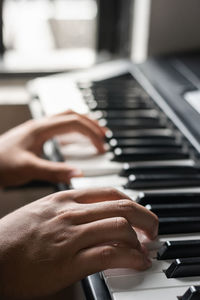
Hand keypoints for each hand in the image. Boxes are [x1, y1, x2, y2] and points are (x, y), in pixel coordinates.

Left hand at [0, 110, 105, 186]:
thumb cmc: (0, 164)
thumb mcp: (29, 169)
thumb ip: (54, 171)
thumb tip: (79, 173)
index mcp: (40, 129)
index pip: (74, 122)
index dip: (91, 133)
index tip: (101, 146)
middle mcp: (40, 125)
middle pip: (72, 115)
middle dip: (91, 124)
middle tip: (104, 135)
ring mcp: (37, 129)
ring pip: (66, 118)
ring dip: (82, 124)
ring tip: (95, 134)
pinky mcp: (35, 136)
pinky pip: (59, 127)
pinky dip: (72, 131)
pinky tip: (74, 141)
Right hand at [0, 188, 157, 298]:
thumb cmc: (14, 236)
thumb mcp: (42, 211)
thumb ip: (67, 209)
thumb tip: (91, 214)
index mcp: (65, 200)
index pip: (110, 192)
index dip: (132, 202)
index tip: (139, 212)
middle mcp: (71, 213)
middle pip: (122, 206)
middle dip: (145, 217)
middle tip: (153, 228)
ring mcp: (71, 236)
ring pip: (120, 227)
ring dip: (140, 239)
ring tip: (145, 248)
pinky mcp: (69, 262)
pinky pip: (110, 254)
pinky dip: (130, 258)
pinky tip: (137, 262)